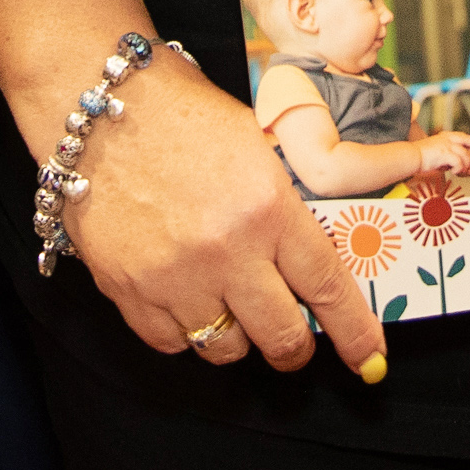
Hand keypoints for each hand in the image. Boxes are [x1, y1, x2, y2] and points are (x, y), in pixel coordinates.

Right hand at [51, 51, 384, 381]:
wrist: (98, 108)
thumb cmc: (181, 114)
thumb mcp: (256, 147)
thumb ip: (288, 209)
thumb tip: (318, 264)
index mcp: (268, 206)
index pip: (327, 287)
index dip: (355, 333)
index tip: (371, 362)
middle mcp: (226, 250)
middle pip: (281, 336)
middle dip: (295, 347)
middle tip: (294, 340)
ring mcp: (174, 277)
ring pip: (225, 348)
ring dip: (236, 336)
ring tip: (228, 303)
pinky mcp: (129, 291)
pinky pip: (171, 342)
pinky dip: (183, 329)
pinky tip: (184, 295)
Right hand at [414, 133, 469, 178]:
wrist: (411, 156)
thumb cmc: (418, 156)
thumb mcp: (432, 150)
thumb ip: (441, 154)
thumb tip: (444, 164)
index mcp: (443, 136)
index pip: (461, 136)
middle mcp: (446, 139)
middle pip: (467, 140)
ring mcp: (446, 146)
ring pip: (464, 154)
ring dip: (465, 163)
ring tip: (462, 170)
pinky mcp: (445, 154)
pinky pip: (458, 162)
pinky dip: (458, 168)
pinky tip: (454, 172)